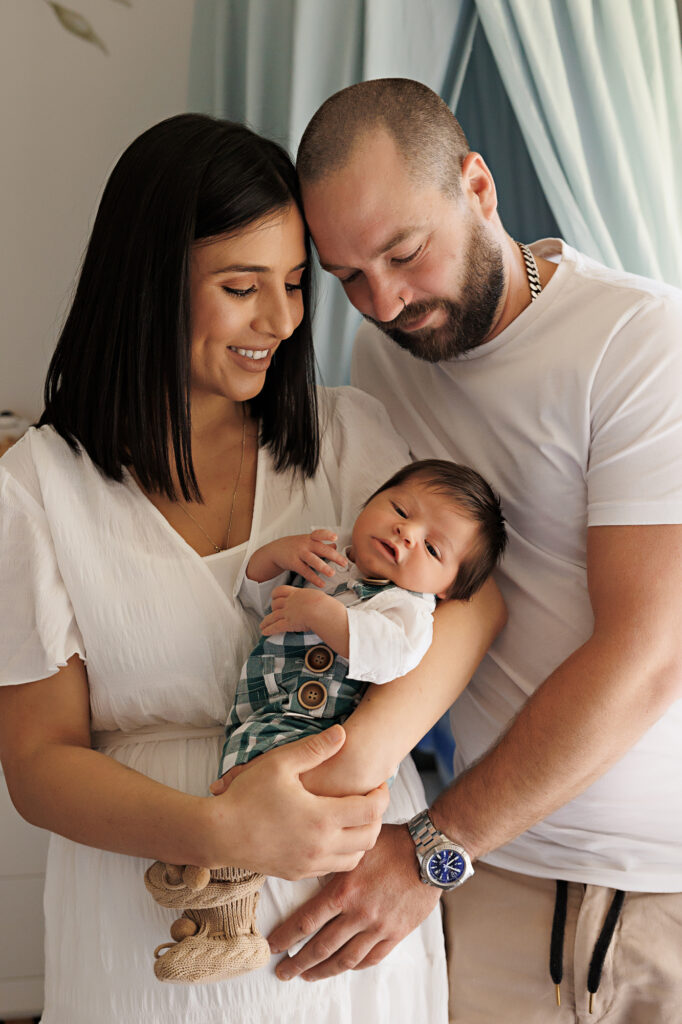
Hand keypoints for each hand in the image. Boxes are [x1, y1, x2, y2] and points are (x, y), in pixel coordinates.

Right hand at [208, 725, 388, 879]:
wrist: (218, 834)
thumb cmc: (246, 795)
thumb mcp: (279, 763)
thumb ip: (314, 748)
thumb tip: (343, 733)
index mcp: (322, 818)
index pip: (371, 811)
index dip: (382, 794)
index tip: (379, 782)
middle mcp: (322, 846)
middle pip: (370, 837)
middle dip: (378, 817)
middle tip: (372, 798)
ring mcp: (310, 864)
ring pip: (354, 858)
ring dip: (362, 837)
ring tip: (354, 815)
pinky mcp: (297, 873)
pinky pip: (333, 868)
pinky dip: (342, 852)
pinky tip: (332, 832)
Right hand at [254, 530, 347, 587]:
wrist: (275, 550)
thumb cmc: (294, 546)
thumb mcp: (307, 542)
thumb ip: (321, 544)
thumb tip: (335, 546)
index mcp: (310, 538)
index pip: (319, 534)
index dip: (327, 535)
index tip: (335, 537)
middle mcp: (305, 544)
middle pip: (321, 549)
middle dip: (334, 556)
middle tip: (344, 563)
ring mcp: (299, 553)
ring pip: (312, 560)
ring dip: (323, 567)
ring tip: (332, 573)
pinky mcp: (293, 563)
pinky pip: (305, 571)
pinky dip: (314, 578)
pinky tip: (321, 583)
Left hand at [260, 585, 327, 634]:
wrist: (321, 610)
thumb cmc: (325, 604)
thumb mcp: (317, 597)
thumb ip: (313, 599)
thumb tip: (318, 602)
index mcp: (297, 593)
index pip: (282, 590)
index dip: (276, 594)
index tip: (274, 597)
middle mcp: (290, 602)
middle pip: (275, 603)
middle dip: (272, 608)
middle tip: (272, 612)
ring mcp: (288, 612)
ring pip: (273, 616)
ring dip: (266, 621)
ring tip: (262, 625)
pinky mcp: (288, 623)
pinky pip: (276, 626)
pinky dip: (269, 630)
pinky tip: (265, 632)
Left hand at [267, 823, 440, 978]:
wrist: (430, 853)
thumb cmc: (393, 842)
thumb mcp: (356, 847)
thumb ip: (334, 863)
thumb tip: (309, 866)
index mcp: (344, 890)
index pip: (306, 921)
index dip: (286, 937)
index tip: (273, 946)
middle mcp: (359, 913)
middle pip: (321, 946)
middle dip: (298, 962)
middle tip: (283, 971)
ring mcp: (378, 926)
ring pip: (345, 958)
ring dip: (323, 970)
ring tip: (308, 975)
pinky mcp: (396, 933)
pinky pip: (371, 958)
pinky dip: (354, 965)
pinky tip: (344, 966)